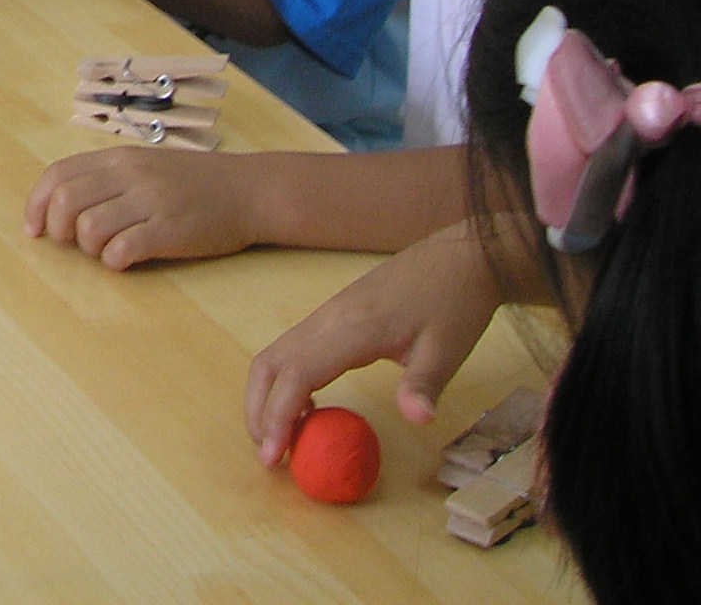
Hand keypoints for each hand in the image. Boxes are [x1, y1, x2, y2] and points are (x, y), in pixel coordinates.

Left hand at [25, 146, 263, 269]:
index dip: (36, 204)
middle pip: (66, 202)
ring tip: (107, 250)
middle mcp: (130, 174)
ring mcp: (150, 202)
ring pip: (89, 228)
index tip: (33, 230)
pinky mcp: (170, 231)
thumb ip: (106, 178)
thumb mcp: (145, 166)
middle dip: (58, 230)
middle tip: (73, 244)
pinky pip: (121, 250)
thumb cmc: (193, 182)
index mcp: (118, 157)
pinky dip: (115, 261)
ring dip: (89, 248)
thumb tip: (58, 205)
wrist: (249, 190)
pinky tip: (128, 259)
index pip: (57, 175)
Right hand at [243, 222, 505, 464]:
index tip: (273, 456)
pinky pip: (293, 350)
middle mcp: (326, 320)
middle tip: (269, 454)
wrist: (458, 258)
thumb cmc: (453, 304)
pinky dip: (285, 381)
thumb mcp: (447, 350)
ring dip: (266, 395)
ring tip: (280, 435)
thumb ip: (424, 385)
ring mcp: (326, 315)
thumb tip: (417, 421)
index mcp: (350, 329)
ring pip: (275, 355)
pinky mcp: (333, 315)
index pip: (296, 375)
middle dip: (258, 410)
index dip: (277, 416)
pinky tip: (308, 406)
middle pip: (268, 364)